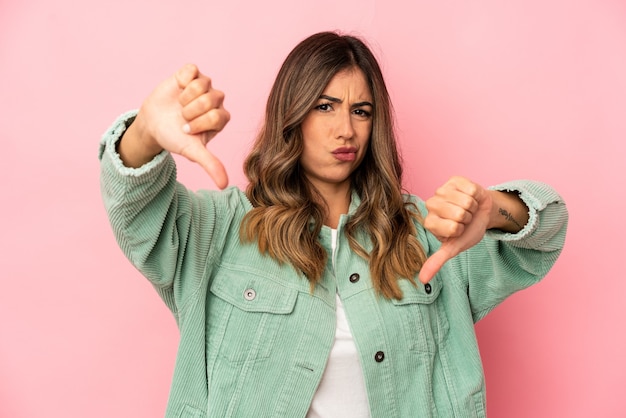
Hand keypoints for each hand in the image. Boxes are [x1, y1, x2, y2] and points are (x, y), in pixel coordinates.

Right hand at [126, 64, 229, 188]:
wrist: (153, 124)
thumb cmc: (175, 137)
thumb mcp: (192, 152)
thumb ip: (210, 165)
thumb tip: (224, 185)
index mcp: (221, 118)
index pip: (218, 116)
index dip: (199, 123)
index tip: (187, 130)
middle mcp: (216, 100)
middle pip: (210, 99)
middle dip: (191, 111)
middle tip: (182, 117)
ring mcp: (204, 85)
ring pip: (202, 84)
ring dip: (185, 98)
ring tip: (179, 105)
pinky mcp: (191, 73)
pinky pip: (191, 70)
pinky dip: (181, 81)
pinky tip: (177, 90)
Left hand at [418, 176, 492, 282]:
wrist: (482, 213)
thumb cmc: (467, 230)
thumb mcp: (454, 247)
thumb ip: (437, 261)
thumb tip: (423, 280)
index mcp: (429, 222)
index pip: (451, 228)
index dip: (461, 230)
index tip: (458, 230)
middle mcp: (431, 204)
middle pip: (458, 214)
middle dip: (467, 218)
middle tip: (464, 218)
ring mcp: (442, 190)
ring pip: (465, 201)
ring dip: (472, 207)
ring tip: (468, 208)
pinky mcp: (454, 179)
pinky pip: (470, 189)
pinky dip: (476, 195)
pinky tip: (471, 197)